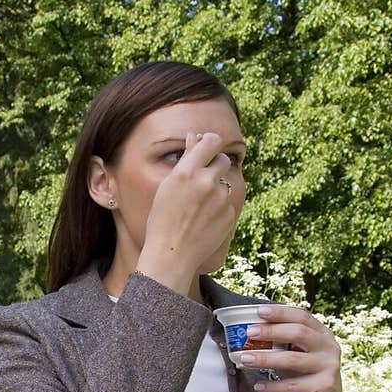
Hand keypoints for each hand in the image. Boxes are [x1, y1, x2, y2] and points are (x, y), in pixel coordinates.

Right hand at [142, 131, 236, 271]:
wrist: (172, 254)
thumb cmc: (162, 220)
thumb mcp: (167, 186)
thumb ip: (185, 160)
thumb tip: (194, 137)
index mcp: (187, 171)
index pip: (212, 141)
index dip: (212, 143)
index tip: (210, 147)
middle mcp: (206, 182)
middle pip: (223, 160)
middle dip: (216, 167)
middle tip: (203, 181)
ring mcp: (220, 199)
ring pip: (225, 184)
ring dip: (216, 191)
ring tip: (198, 209)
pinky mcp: (229, 214)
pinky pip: (227, 204)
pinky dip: (219, 210)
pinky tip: (204, 221)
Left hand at [239, 305, 347, 391]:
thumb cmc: (308, 375)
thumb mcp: (298, 355)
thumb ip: (282, 344)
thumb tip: (250, 336)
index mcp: (322, 334)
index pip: (302, 316)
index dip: (281, 312)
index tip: (260, 311)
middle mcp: (328, 347)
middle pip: (299, 333)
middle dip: (272, 331)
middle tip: (249, 333)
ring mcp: (329, 366)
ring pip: (293, 359)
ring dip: (266, 358)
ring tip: (245, 359)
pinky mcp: (324, 386)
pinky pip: (293, 385)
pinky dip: (274, 386)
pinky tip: (259, 386)